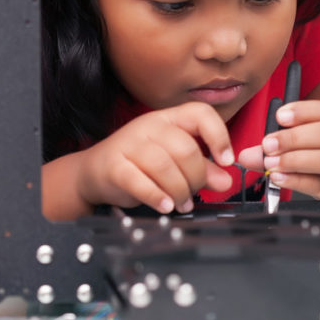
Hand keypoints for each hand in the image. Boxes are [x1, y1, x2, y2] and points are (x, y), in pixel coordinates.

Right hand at [73, 102, 233, 213]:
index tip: (226, 161)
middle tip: (193, 194)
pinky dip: (157, 196)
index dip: (219, 136)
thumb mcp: (175, 163)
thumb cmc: (139, 165)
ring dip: (179, 191)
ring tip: (181, 204)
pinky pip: (140, 181)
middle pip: (186, 149)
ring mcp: (130, 144)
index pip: (200, 113)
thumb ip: (202, 169)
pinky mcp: (114, 166)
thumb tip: (225, 181)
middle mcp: (149, 126)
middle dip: (196, 178)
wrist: (93, 172)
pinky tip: (166, 206)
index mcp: (169, 119)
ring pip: (165, 166)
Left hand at [237, 100, 319, 200]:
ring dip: (297, 160)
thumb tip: (247, 155)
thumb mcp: (318, 146)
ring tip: (272, 163)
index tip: (280, 116)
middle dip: (295, 138)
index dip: (304, 111)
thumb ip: (282, 147)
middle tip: (268, 144)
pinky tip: (282, 179)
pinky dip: (301, 182)